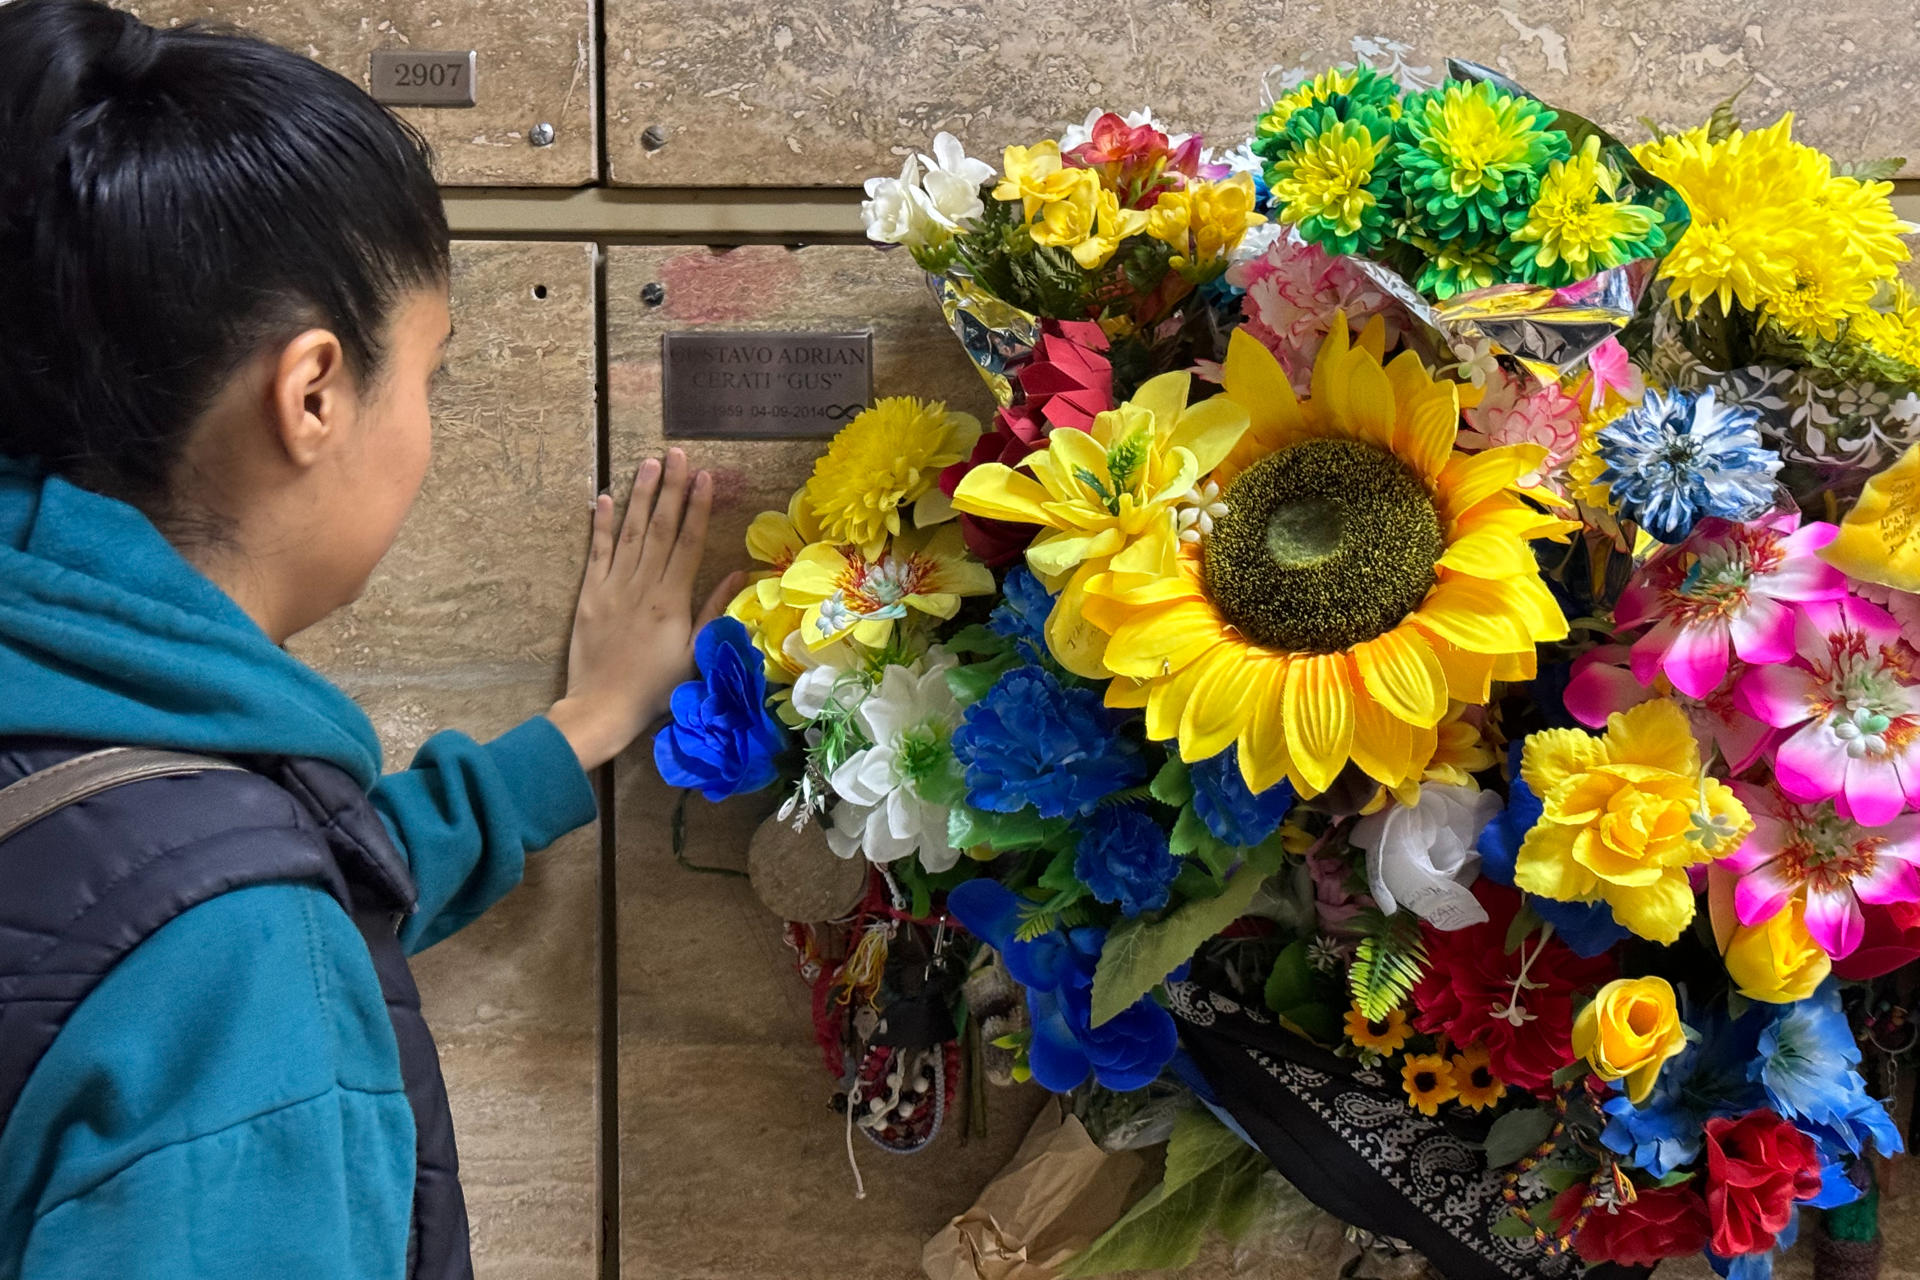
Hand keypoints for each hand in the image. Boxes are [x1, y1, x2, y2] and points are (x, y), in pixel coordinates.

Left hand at [548, 449, 744, 770]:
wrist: (603, 706)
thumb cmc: (656, 687)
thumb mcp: (694, 652)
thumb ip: (714, 610)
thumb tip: (736, 572)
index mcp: (672, 600)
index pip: (689, 543)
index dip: (698, 507)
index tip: (706, 477)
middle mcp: (643, 586)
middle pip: (660, 528)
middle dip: (671, 489)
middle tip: (677, 454)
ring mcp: (613, 587)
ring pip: (629, 532)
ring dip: (640, 496)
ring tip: (649, 464)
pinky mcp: (589, 595)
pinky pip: (597, 552)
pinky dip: (600, 524)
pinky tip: (604, 498)